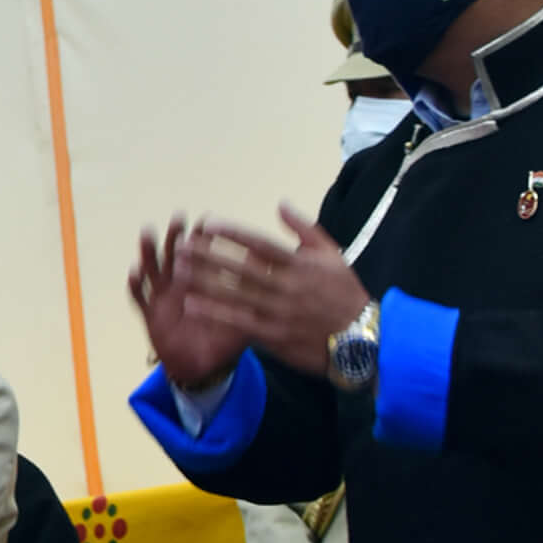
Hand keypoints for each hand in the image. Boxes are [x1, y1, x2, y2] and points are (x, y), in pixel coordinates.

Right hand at [128, 216, 250, 388]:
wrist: (202, 366)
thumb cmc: (224, 338)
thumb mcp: (244, 314)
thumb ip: (255, 291)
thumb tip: (277, 267)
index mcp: (202, 282)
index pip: (202, 254)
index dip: (204, 236)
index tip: (207, 219)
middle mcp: (179, 285)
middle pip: (175, 255)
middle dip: (175, 236)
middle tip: (179, 218)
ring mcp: (163, 298)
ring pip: (153, 270)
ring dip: (149, 251)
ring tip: (147, 234)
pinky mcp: (150, 315)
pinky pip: (139, 298)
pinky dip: (135, 285)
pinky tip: (133, 272)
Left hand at [179, 206, 370, 376]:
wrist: (363, 337)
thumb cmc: (345, 292)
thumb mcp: (333, 255)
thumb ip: (306, 229)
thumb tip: (281, 205)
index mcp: (301, 265)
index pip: (262, 245)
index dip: (234, 234)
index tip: (209, 224)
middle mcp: (288, 286)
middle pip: (242, 268)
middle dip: (210, 256)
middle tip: (182, 245)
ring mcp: (280, 312)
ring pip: (236, 294)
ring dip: (205, 281)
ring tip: (178, 270)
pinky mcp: (274, 335)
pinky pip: (239, 322)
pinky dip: (215, 313)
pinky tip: (191, 304)